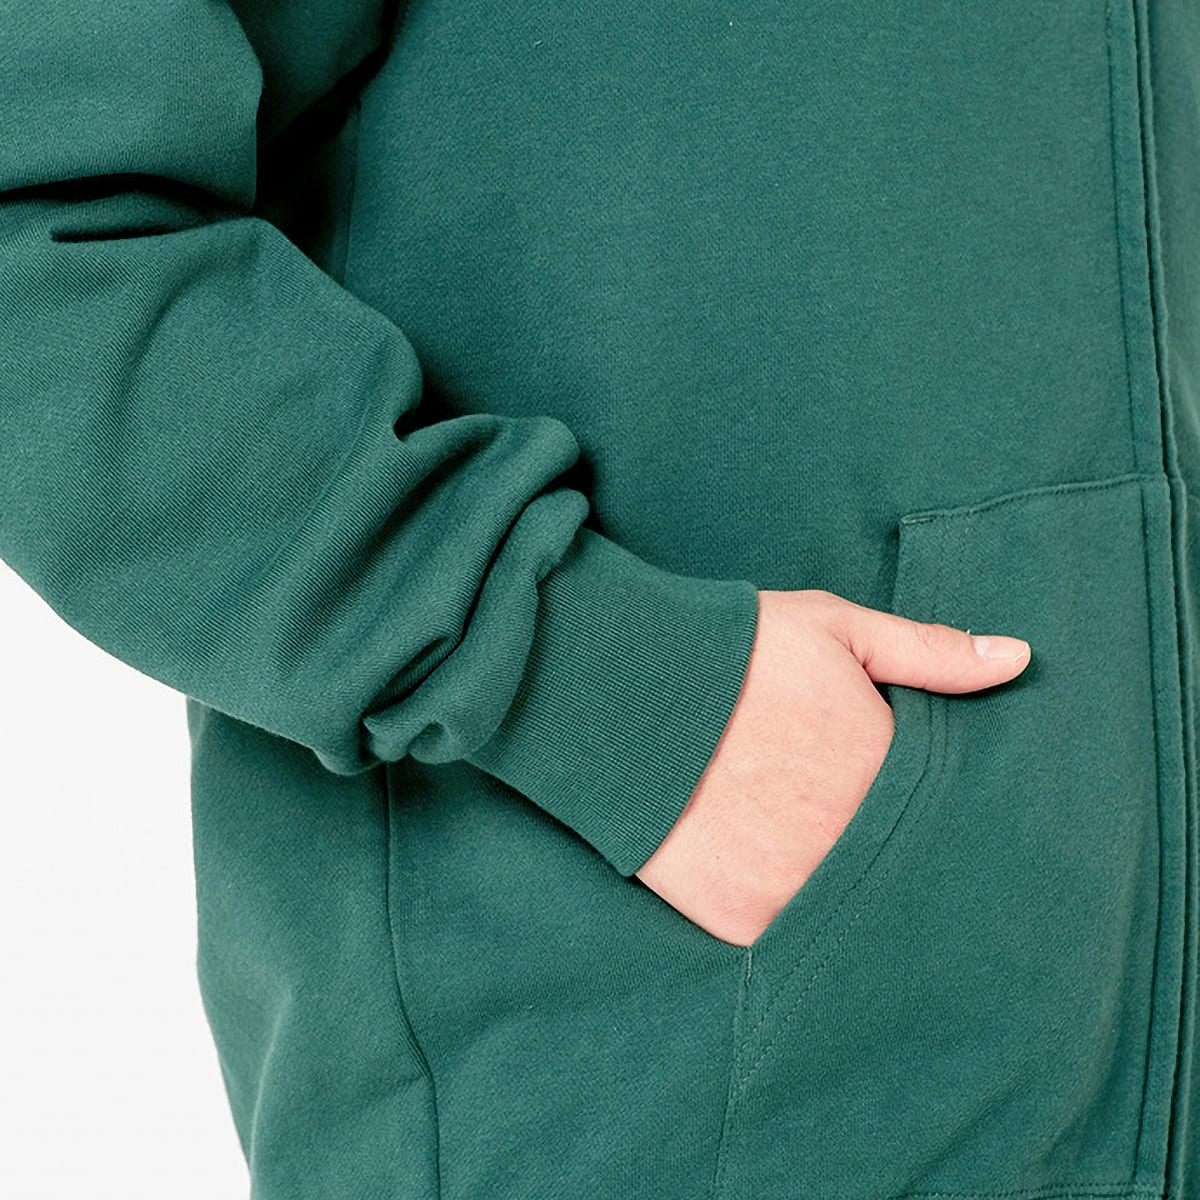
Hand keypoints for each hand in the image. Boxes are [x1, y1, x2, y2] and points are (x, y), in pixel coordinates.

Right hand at [635, 589, 1031, 945]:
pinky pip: (786, 936)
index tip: (927, 804)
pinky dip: (789, 916)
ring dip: (846, 890)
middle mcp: (850, 842)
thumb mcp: (837, 630)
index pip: (947, 812)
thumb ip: (930, 652)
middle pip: (902, 868)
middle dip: (896, 854)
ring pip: (848, 908)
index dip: (939, 808)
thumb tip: (1018, 660)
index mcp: (886, 772)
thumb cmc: (735, 653)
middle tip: (861, 829)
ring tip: (820, 856)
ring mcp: (795, 888)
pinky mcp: (741, 919)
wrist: (625, 691)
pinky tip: (777, 878)